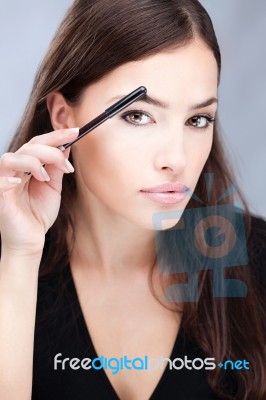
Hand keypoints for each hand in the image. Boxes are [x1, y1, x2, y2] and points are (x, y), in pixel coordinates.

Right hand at [0, 128, 78, 255]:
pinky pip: (0, 181)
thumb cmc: (38, 215)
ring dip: (33, 162)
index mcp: (26, 167)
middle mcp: (14, 171)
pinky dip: (11, 178)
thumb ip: (56, 169)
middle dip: (51, 149)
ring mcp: (5, 182)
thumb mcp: (52, 188)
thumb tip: (66, 148)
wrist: (31, 241)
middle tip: (67, 163)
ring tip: (46, 177)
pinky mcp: (0, 197)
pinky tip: (23, 181)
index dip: (56, 136)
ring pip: (11, 157)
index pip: (38, 144)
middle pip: (28, 147)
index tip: (76, 132)